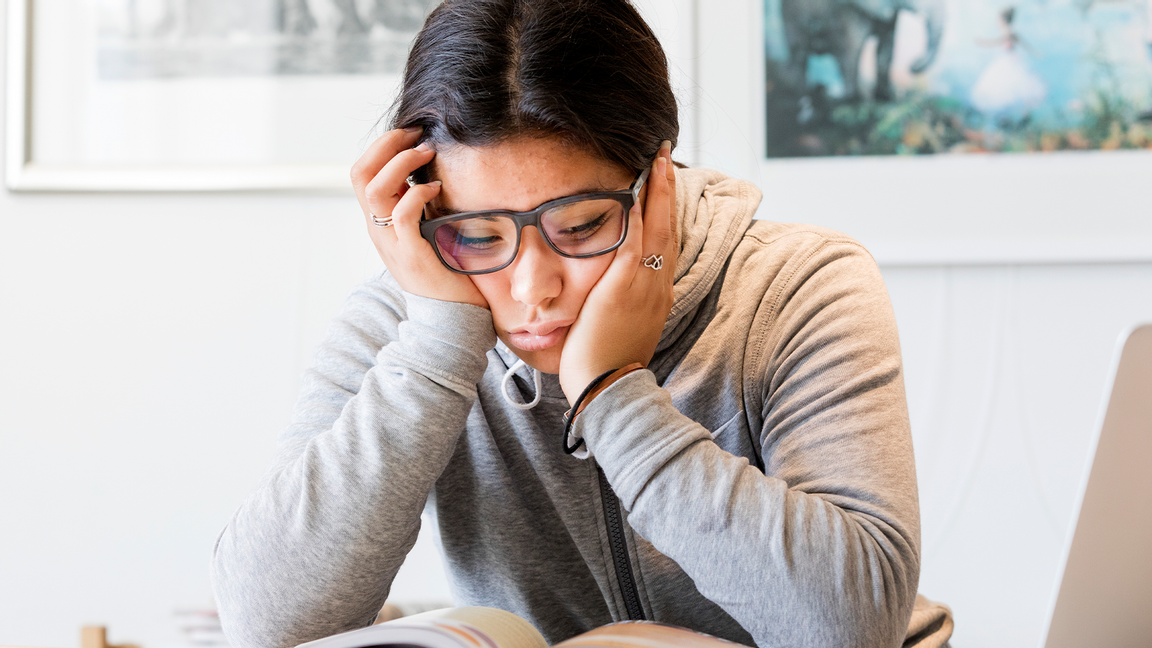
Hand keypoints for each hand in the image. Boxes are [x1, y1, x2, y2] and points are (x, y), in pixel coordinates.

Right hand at [351, 128, 487, 308]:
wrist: (450, 317)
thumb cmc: (445, 271)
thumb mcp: (426, 231)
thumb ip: (420, 207)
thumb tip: (431, 172)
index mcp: (379, 222)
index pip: (361, 174)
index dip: (381, 147)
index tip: (411, 134)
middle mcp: (378, 230)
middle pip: (360, 175)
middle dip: (386, 146)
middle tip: (417, 135)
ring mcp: (391, 243)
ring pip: (376, 190)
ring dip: (401, 164)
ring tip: (427, 154)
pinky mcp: (411, 255)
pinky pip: (403, 215)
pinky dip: (417, 194)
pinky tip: (436, 189)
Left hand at [558, 143, 677, 402]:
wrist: (608, 389)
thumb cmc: (606, 365)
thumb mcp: (620, 327)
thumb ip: (618, 302)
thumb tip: (605, 288)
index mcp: (657, 294)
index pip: (667, 242)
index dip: (667, 210)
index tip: (663, 183)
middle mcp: (658, 286)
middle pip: (669, 227)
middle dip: (667, 189)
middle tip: (665, 156)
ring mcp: (644, 287)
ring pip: (658, 230)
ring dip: (657, 192)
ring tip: (656, 160)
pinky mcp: (623, 291)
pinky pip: (634, 247)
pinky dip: (638, 219)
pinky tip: (634, 193)